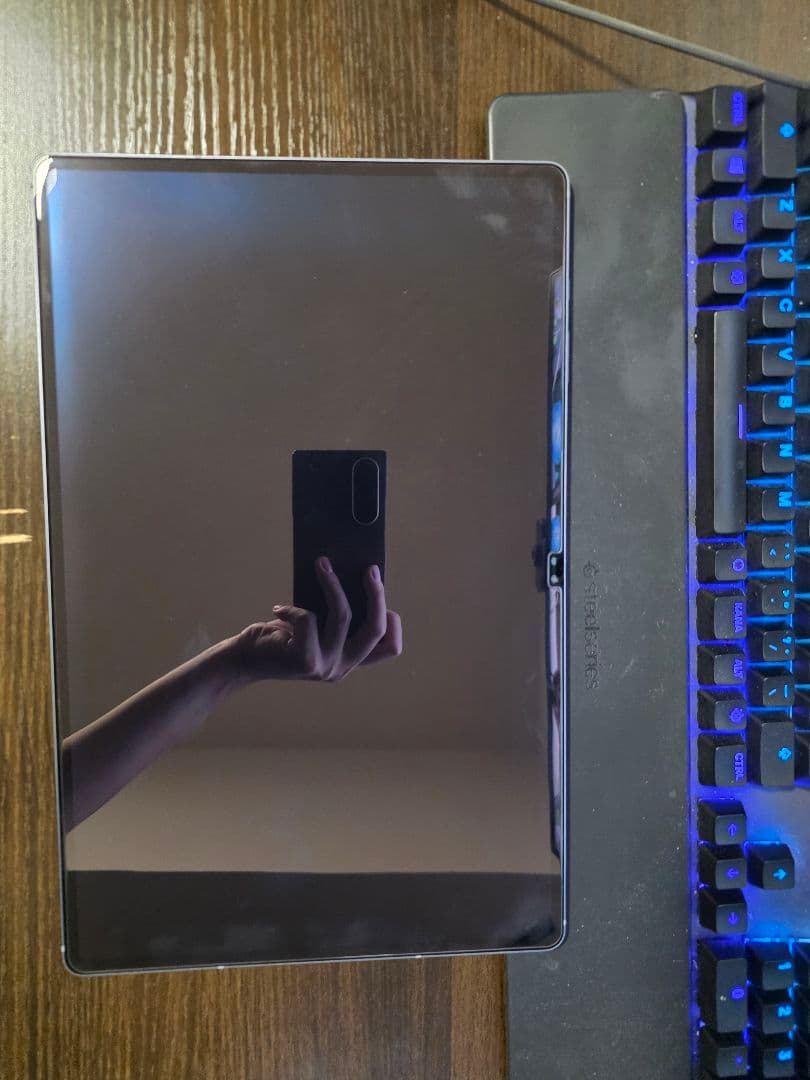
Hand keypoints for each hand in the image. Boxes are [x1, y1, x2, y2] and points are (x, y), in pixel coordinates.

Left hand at [229, 557, 402, 682]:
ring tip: (321, 563)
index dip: (393, 620)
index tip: (378, 591)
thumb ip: (335, 617)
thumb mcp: (315, 628)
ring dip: (332, 584)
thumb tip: (352, 574)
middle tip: (370, 569)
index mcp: (349, 660)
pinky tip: (278, 609)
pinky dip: (292, 607)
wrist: (244, 660)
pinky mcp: (306, 660)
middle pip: (376, 629)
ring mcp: (326, 667)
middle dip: (377, 594)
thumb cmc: (280, 637)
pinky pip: (309, 618)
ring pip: (343, 615)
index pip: (390, 648)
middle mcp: (342, 668)